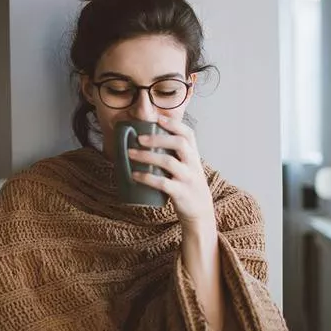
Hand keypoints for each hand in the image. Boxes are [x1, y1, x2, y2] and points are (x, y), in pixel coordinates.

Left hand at [127, 116, 215, 233]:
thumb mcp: (187, 166)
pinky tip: (134, 175)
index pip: (188, 134)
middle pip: (179, 143)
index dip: (174, 124)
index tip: (158, 118)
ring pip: (168, 162)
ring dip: (147, 156)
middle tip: (138, 138)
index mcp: (194, 155)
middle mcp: (193, 164)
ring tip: (130, 153)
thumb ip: (175, 154)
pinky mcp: (181, 193)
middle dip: (157, 138)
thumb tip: (147, 140)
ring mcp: (188, 178)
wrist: (200, 211)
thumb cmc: (187, 185)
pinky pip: (163, 183)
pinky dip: (147, 178)